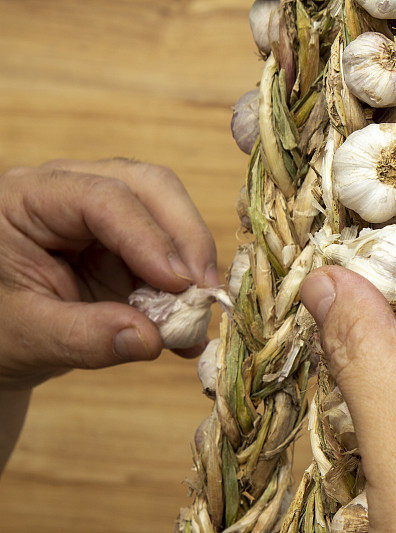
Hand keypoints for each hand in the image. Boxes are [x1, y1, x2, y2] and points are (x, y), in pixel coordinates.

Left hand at [0, 159, 218, 389]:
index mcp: (28, 198)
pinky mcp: (130, 242)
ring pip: (171, 213)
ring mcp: (106, 214)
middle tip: (206, 290)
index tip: (180, 283)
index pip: (103, 197)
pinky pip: (174, 253)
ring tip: (197, 315)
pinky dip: (188, 289)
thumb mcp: (25, 336)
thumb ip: (83, 337)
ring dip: (193, 263)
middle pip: (150, 186)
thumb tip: (150, 339)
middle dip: (187, 237)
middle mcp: (72, 191)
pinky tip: (190, 329)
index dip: (149, 237)